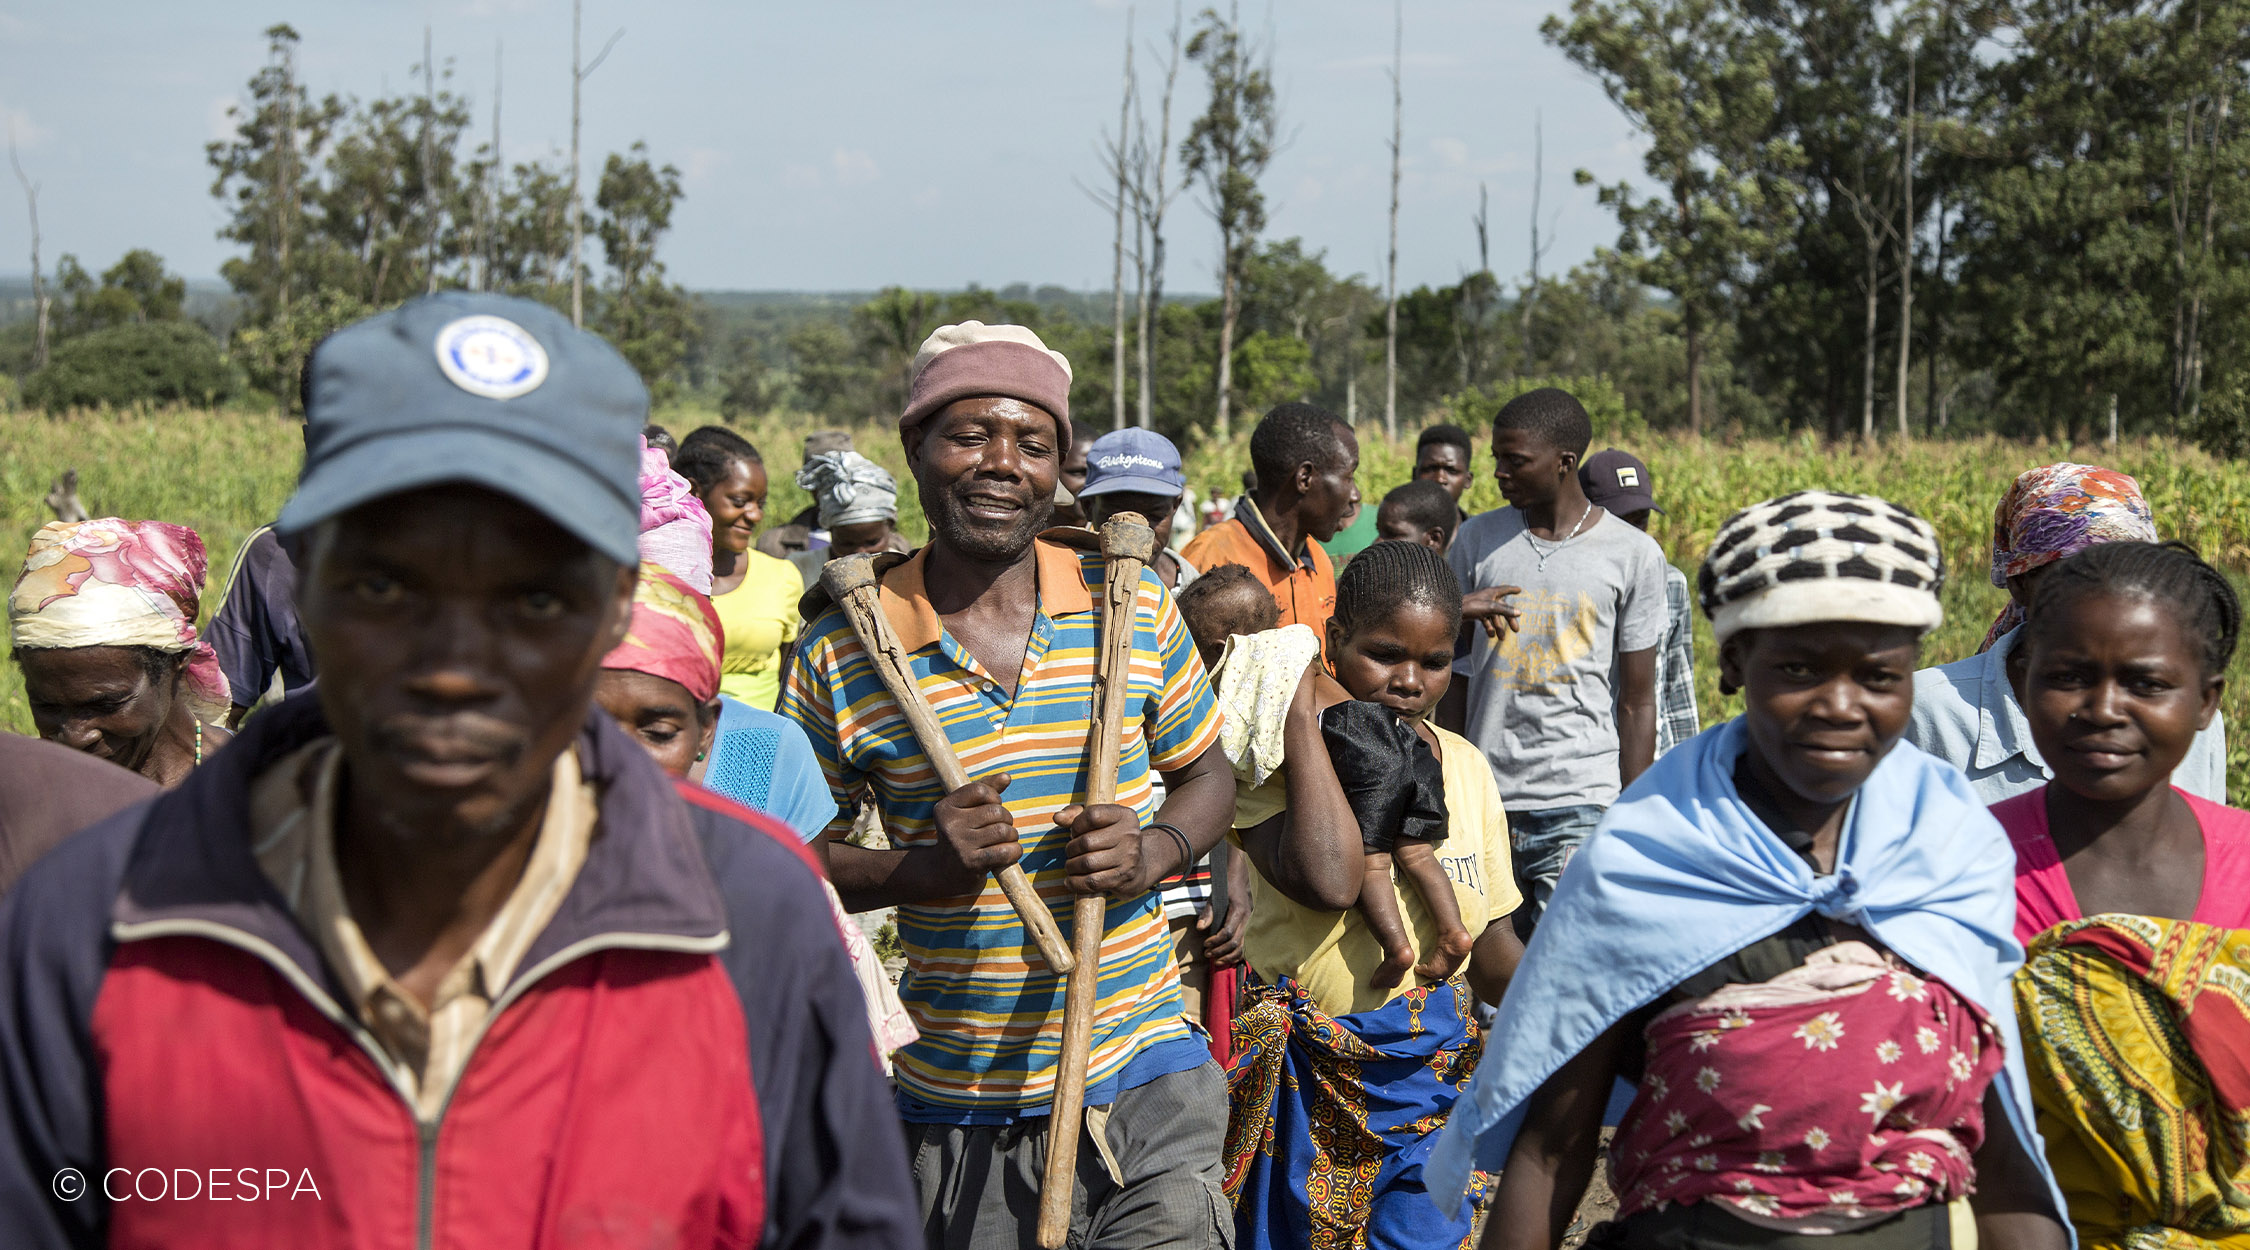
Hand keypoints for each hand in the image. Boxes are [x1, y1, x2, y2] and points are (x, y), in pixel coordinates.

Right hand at [930, 774, 1021, 891]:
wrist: (943, 874)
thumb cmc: (961, 836)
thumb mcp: (966, 811)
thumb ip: (986, 790)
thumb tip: (1006, 777)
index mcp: (945, 808)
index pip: (980, 790)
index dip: (994, 797)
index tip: (993, 807)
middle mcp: (949, 825)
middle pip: (996, 811)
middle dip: (1006, 819)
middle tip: (1002, 829)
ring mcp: (960, 845)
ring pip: (1003, 830)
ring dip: (1012, 836)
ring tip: (1006, 841)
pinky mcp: (972, 864)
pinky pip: (1005, 851)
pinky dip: (1015, 851)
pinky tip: (1010, 853)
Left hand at [1054, 802, 1159, 896]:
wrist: (1139, 867)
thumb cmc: (1112, 839)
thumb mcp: (1099, 821)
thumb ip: (1076, 814)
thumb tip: (1058, 817)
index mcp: (1125, 816)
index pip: (1093, 815)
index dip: (1077, 825)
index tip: (1076, 832)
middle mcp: (1130, 835)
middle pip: (1087, 842)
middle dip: (1071, 848)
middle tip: (1071, 852)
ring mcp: (1128, 858)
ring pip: (1087, 863)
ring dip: (1071, 866)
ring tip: (1071, 865)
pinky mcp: (1123, 878)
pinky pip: (1091, 882)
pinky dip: (1075, 883)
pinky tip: (1071, 880)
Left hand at [1202, 846, 1254, 967]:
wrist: (1240, 878)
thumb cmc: (1226, 887)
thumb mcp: (1214, 897)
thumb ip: (1208, 913)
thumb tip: (1199, 928)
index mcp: (1238, 911)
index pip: (1228, 932)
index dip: (1216, 941)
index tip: (1205, 944)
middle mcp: (1246, 919)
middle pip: (1235, 942)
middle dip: (1220, 951)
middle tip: (1207, 954)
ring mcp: (1249, 923)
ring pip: (1242, 946)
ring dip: (1228, 956)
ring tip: (1216, 960)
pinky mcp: (1248, 926)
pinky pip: (1245, 944)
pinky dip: (1237, 954)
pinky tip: (1226, 958)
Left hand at [1461, 585, 1522, 640]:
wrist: (1453, 612)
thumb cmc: (1471, 606)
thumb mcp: (1490, 608)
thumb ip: (1505, 610)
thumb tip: (1519, 613)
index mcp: (1491, 593)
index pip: (1505, 589)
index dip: (1512, 589)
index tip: (1520, 590)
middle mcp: (1487, 598)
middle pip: (1502, 608)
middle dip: (1509, 620)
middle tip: (1516, 630)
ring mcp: (1481, 606)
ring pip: (1494, 617)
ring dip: (1498, 628)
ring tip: (1501, 639)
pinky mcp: (1476, 613)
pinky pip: (1486, 621)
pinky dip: (1489, 628)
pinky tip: (1491, 636)